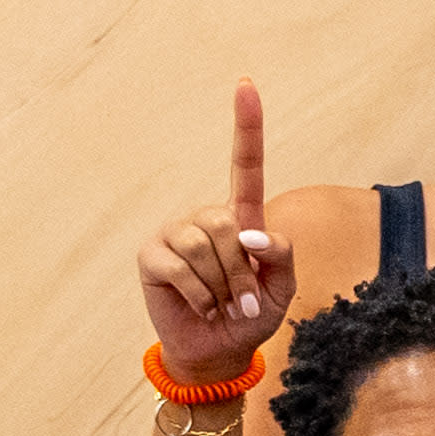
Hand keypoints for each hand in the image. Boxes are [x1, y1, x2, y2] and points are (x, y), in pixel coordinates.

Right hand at [139, 83, 290, 384]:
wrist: (219, 350)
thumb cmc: (252, 314)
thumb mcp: (283, 288)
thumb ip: (282, 256)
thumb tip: (252, 235)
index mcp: (241, 216)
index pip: (245, 165)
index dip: (246, 126)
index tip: (246, 85)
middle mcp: (206, 217)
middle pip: (229, 225)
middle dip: (243, 272)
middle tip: (245, 301)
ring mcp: (175, 232)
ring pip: (204, 247)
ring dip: (223, 287)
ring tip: (222, 305)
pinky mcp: (152, 255)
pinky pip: (181, 268)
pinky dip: (200, 295)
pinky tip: (201, 306)